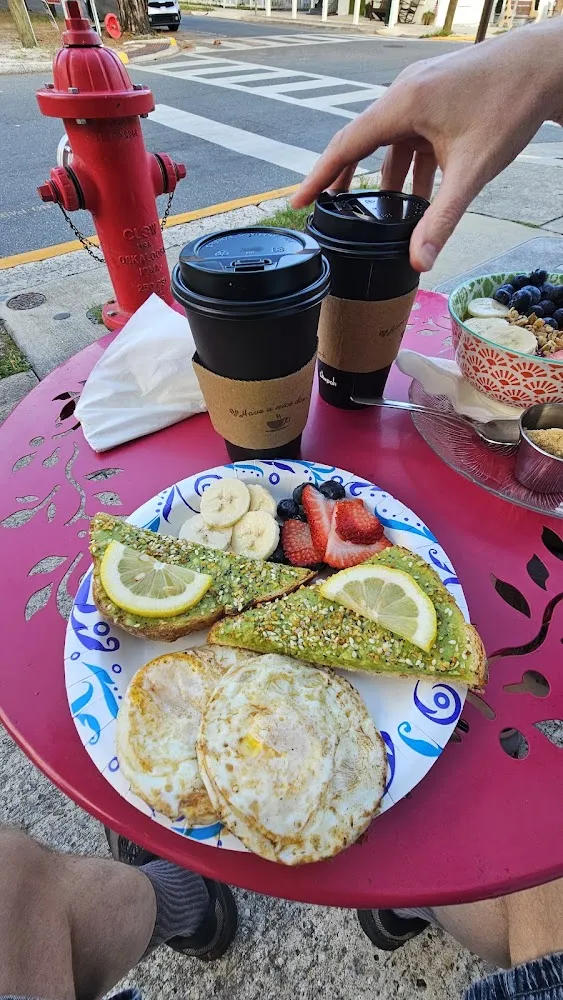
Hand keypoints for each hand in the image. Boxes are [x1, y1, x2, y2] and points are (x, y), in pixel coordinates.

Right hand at [292, 21, 562, 271]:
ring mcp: (421, 92)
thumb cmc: (511, 105)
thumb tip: (420, 263)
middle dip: (344, 179)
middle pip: (360, 141)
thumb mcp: (472, 171)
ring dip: (384, 176)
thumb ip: (442, 219)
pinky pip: (411, 133)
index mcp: (403, 104)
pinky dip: (409, 163)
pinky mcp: (437, 96)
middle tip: (326, 210)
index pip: (346, 144)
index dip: (319, 176)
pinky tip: (419, 192)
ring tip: (376, 213)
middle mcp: (405, 93)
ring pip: (388, 140)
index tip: (297, 202)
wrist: (545, 65)